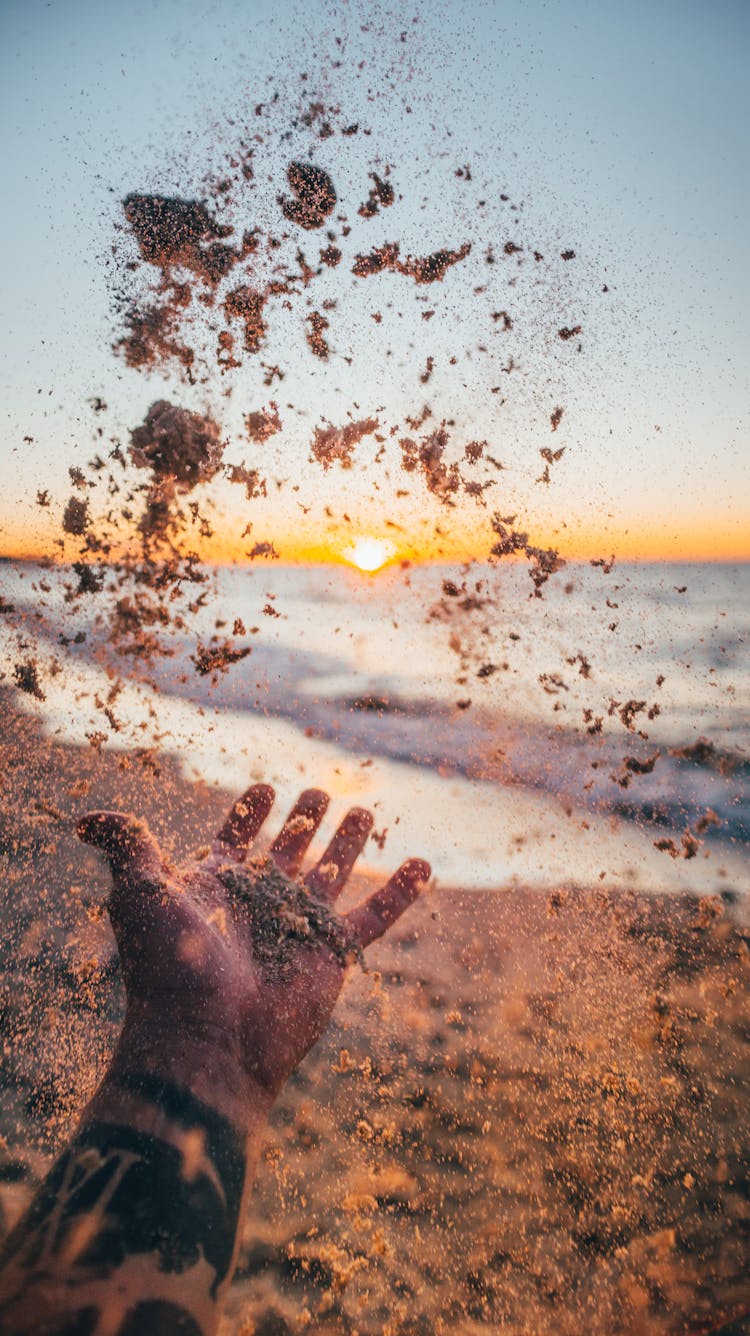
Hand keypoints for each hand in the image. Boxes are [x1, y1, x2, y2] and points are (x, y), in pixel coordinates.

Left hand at [77, 786, 429, 1106]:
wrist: (205, 1037)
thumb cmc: (167, 964)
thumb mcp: (139, 893)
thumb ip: (125, 846)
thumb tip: (85, 819)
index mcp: (213, 888)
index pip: (235, 840)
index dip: (248, 815)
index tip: (263, 789)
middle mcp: (258, 906)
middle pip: (287, 853)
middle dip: (303, 822)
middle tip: (319, 791)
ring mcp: (297, 930)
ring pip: (331, 876)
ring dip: (348, 844)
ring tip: (364, 811)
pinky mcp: (332, 956)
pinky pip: (374, 917)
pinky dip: (400, 893)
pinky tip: (422, 865)